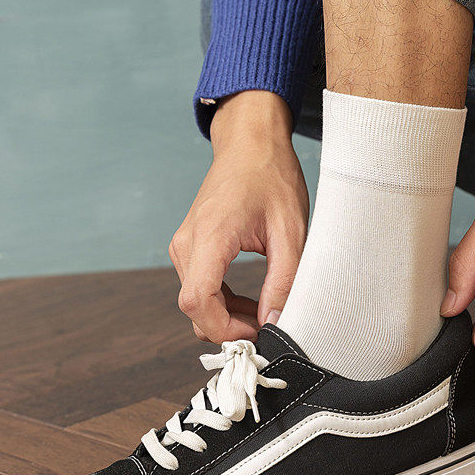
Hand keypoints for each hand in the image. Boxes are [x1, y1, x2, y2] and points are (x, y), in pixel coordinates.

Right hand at [169, 91, 308, 342]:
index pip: (197, 301)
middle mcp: (188, 242)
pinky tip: (253, 301)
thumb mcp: (290, 230)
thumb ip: (283, 279)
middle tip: (269, 327)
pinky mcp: (190, 245)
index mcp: (210, 235)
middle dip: (229, 327)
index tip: (259, 333)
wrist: (251, 142)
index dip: (225, 329)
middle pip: (194, 307)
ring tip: (267, 312)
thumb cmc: (271, 175)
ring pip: (195, 300)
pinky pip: (199, 286)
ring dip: (227, 315)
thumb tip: (275, 322)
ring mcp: (184, 243)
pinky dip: (222, 301)